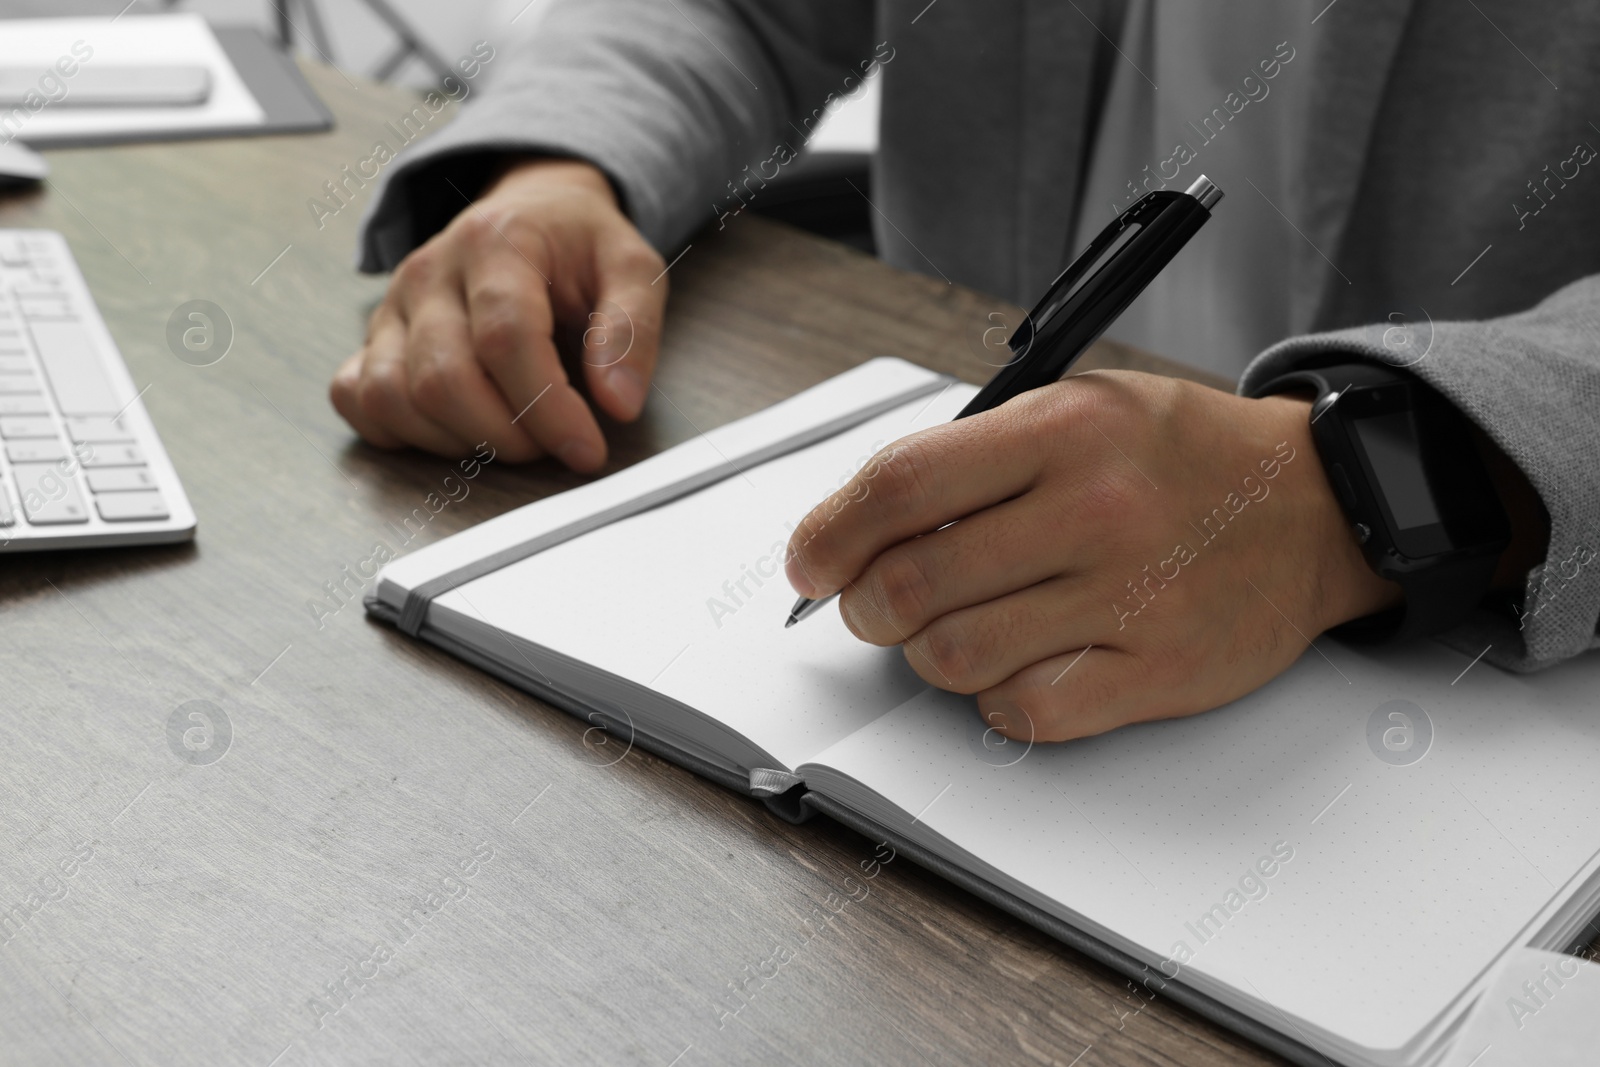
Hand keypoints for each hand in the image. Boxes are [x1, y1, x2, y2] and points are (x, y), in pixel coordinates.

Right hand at [330, 158, 666, 470]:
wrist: (531, 214)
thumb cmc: (579, 246)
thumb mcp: (632, 267)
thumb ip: (633, 330)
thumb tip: (618, 403)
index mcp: (496, 243)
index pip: (507, 338)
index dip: (548, 407)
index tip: (587, 449)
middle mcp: (430, 272)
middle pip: (445, 378)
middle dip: (507, 436)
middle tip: (552, 442)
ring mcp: (391, 307)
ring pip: (394, 397)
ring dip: (458, 442)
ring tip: (512, 436)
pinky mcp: (372, 339)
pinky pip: (356, 398)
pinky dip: (399, 432)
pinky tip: (454, 431)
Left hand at [784, 370, 1401, 742]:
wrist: (1314, 505)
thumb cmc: (1181, 456)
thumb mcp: (1081, 407)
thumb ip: (976, 456)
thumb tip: (862, 526)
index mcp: (1063, 429)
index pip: (900, 484)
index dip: (828, 533)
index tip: (808, 562)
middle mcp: (1095, 509)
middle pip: (913, 583)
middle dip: (865, 606)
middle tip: (871, 605)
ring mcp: (1130, 596)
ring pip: (955, 656)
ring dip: (927, 654)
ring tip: (949, 630)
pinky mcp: (1158, 670)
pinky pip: (1025, 711)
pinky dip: (995, 699)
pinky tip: (1013, 666)